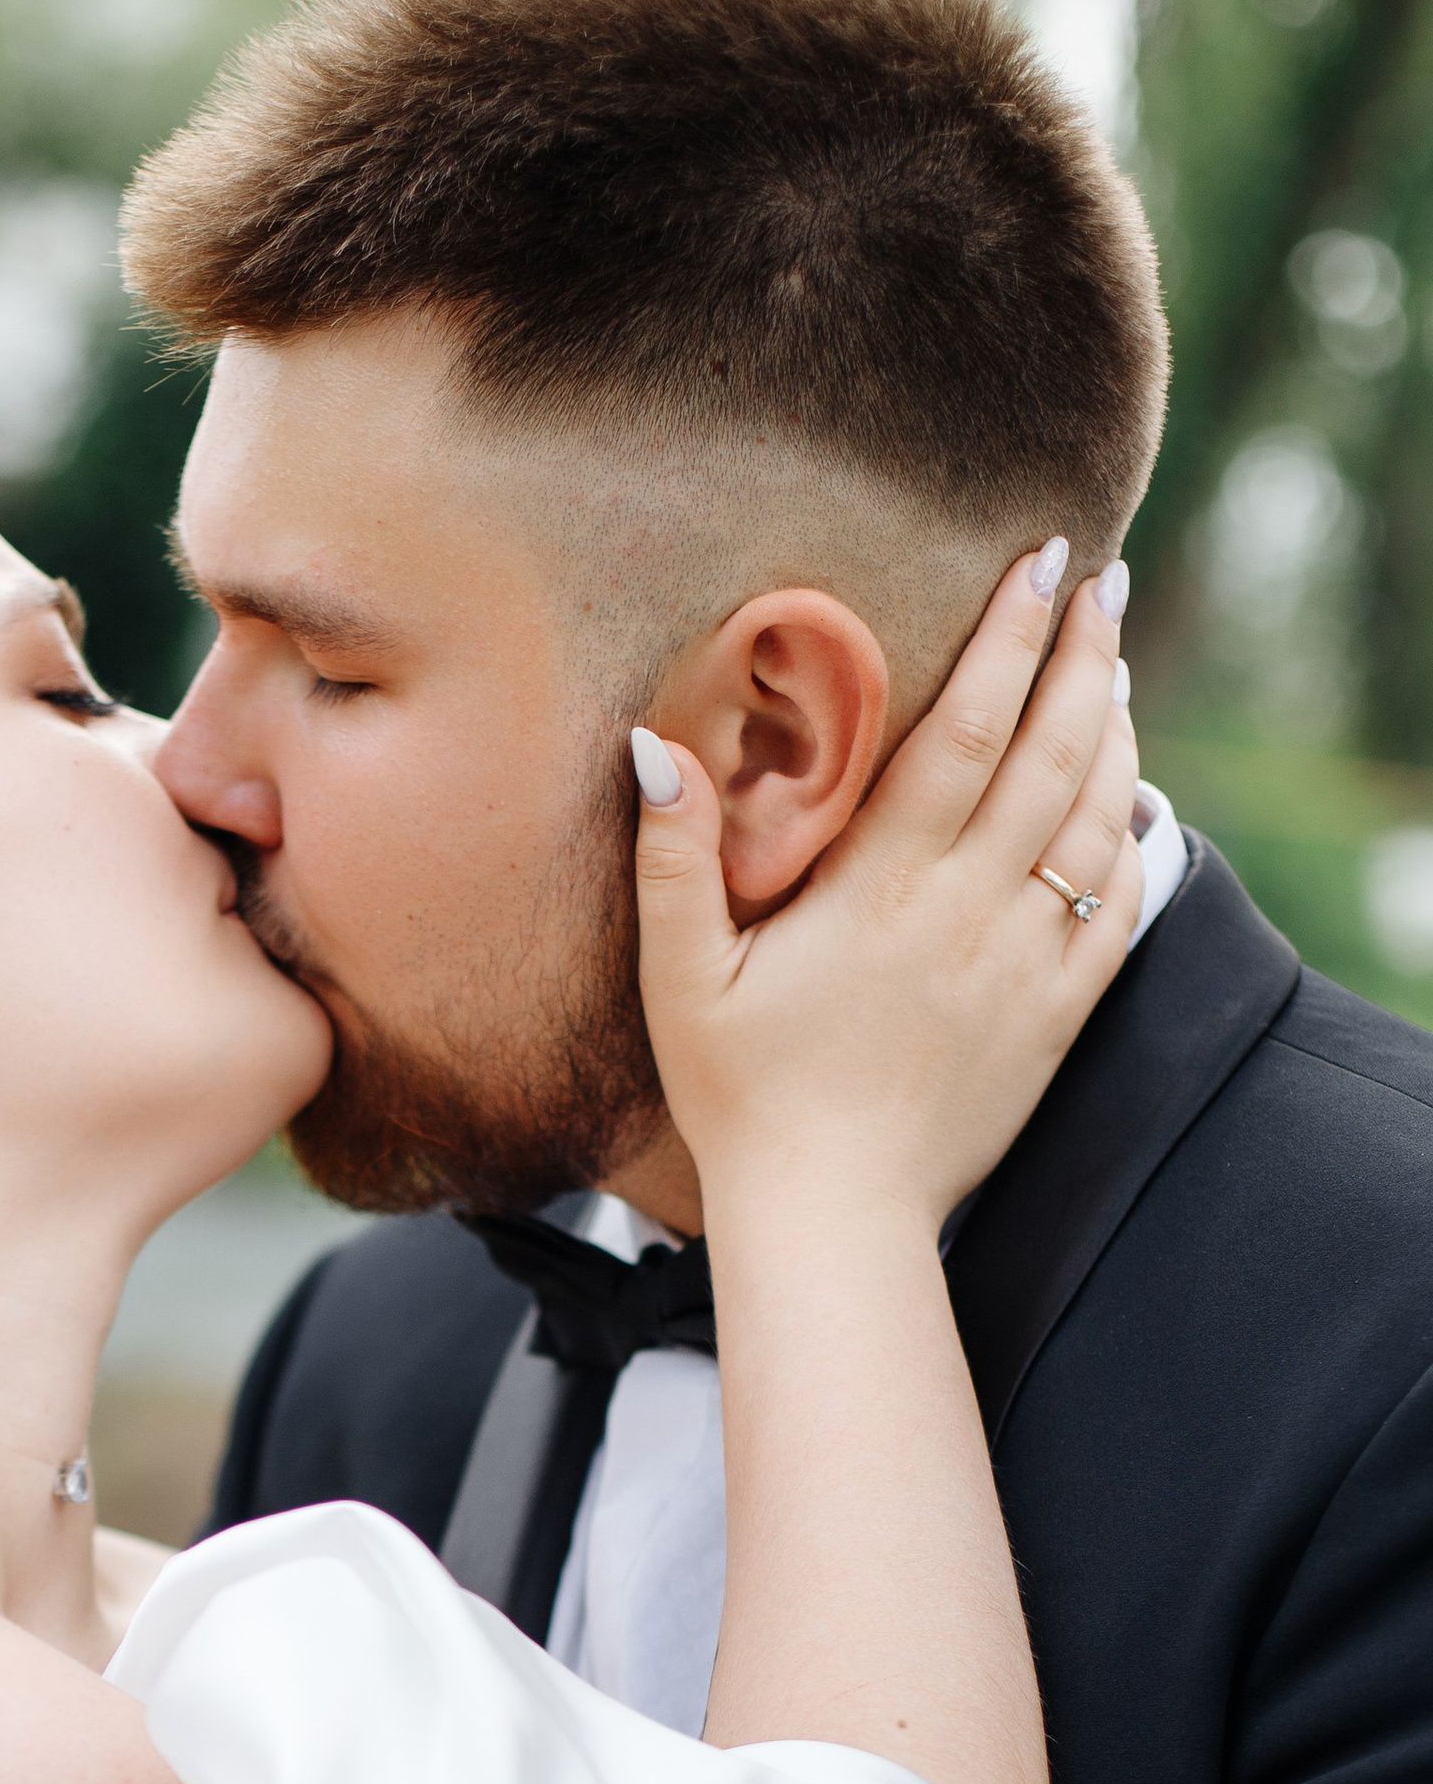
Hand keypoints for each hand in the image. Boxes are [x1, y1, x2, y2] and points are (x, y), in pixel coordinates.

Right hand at [636, 548, 1139, 1232]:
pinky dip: (1131, 835)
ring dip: (1113, 730)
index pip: (968, 730)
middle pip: (1053, 753)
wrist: (833, 1219)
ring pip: (1098, 819)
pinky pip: (1117, 907)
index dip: (1011, 638)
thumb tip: (653, 746)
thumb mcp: (681, 981)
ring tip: (1112, 666)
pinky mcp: (1054, 1017)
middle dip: (1082, 656)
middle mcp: (971, 913)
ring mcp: (1024, 965)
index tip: (1041, 564)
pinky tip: (1127, 792)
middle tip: (1096, 583)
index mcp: (884, 889)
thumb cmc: (743, 1098)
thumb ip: (673, 860)